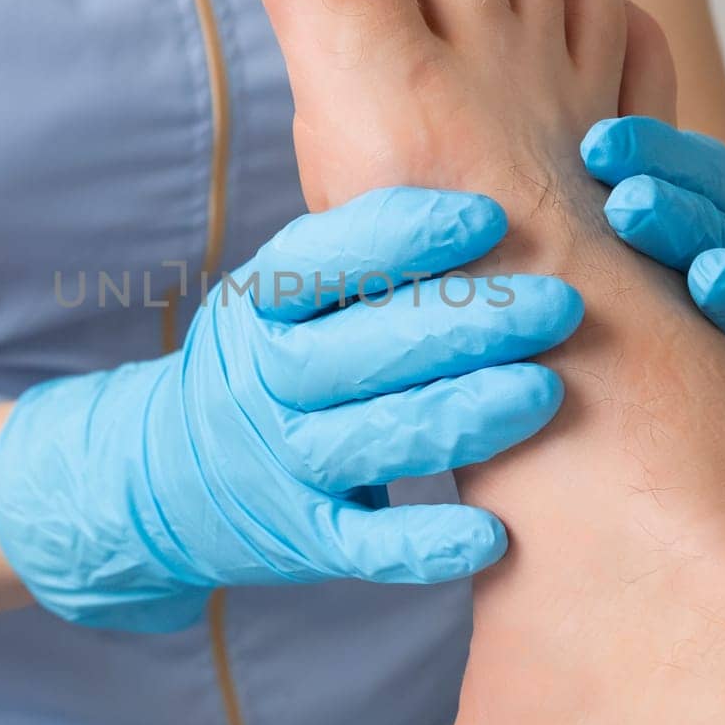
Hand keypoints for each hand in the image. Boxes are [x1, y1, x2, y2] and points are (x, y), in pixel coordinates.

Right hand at [0, 187, 584, 630]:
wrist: (165, 477)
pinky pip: (365, 544)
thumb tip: (483, 179)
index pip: (323, 259)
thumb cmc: (267, 361)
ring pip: (373, 438)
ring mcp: (279, 462)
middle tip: (559, 304)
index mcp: (259, 304)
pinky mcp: (302, 536)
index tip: (491, 216)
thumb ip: (359, 258)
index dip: (406, 235)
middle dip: (465, 323)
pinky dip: (424, 544)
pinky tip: (491, 533)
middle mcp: (262, 378)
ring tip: (545, 392)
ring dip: (460, 417)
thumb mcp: (279, 298)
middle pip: (361, 347)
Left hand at [580, 117, 724, 456]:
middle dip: (681, 219)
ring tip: (710, 276)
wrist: (678, 400)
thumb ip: (610, 170)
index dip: (658, 153)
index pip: (707, 174)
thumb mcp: (627, 224)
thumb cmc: (639, 285)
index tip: (595, 144)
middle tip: (625, 204)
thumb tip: (592, 62)